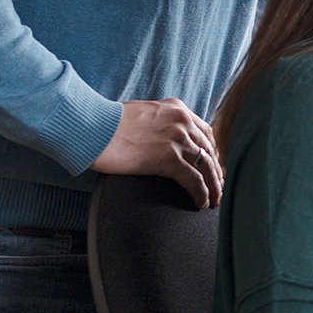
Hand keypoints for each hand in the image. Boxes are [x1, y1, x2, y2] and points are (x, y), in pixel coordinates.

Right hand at [90, 98, 222, 208]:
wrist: (92, 126)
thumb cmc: (107, 123)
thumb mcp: (143, 114)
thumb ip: (160, 123)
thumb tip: (163, 140)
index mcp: (177, 108)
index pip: (206, 132)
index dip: (213, 151)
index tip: (216, 166)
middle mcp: (182, 122)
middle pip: (210, 150)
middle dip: (217, 170)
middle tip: (220, 186)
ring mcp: (177, 139)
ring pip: (207, 166)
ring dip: (214, 186)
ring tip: (216, 201)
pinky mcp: (168, 158)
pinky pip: (194, 180)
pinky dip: (202, 193)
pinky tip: (202, 204)